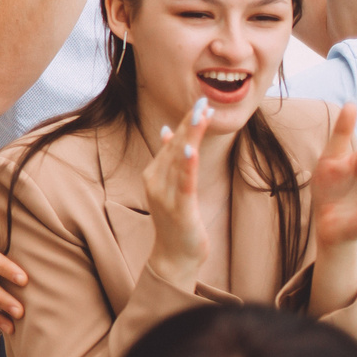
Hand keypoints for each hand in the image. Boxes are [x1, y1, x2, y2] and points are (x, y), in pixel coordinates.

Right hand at [142, 98, 213, 276]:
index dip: (186, 121)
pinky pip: (184, 183)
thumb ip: (168, 159)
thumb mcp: (171, 185)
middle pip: (176, 146)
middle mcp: (155, 181)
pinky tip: (192, 150)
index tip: (200, 102)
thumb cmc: (175, 220)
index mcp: (154, 173)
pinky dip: (187, 165)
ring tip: (200, 116)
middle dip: (190, 123)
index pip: (173, 141)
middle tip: (203, 100)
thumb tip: (166, 130)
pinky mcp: (179, 209)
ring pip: (180, 160)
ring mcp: (165, 195)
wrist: (173, 256)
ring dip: (190, 136)